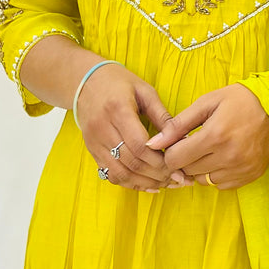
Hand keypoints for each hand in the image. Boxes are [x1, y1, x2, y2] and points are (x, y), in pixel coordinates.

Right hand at [76, 63, 191, 193]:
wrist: (85, 82)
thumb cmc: (119, 82)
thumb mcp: (145, 91)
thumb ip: (162, 116)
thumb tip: (183, 138)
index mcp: (117, 109)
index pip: (139, 145)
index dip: (159, 160)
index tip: (179, 166)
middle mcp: (102, 128)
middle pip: (131, 162)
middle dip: (157, 175)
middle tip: (179, 180)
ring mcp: (94, 142)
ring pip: (120, 173)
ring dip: (146, 183)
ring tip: (167, 184)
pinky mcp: (92, 151)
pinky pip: (110, 174)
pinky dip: (131, 184)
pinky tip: (149, 185)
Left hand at [145, 84, 268, 189]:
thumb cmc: (239, 100)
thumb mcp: (207, 103)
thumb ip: (178, 124)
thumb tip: (153, 143)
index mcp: (215, 136)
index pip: (175, 159)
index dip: (171, 151)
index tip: (177, 142)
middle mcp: (228, 157)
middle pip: (187, 172)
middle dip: (184, 159)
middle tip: (193, 143)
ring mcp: (240, 169)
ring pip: (202, 181)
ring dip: (200, 168)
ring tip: (209, 149)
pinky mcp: (249, 176)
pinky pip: (220, 185)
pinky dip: (215, 174)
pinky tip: (222, 157)